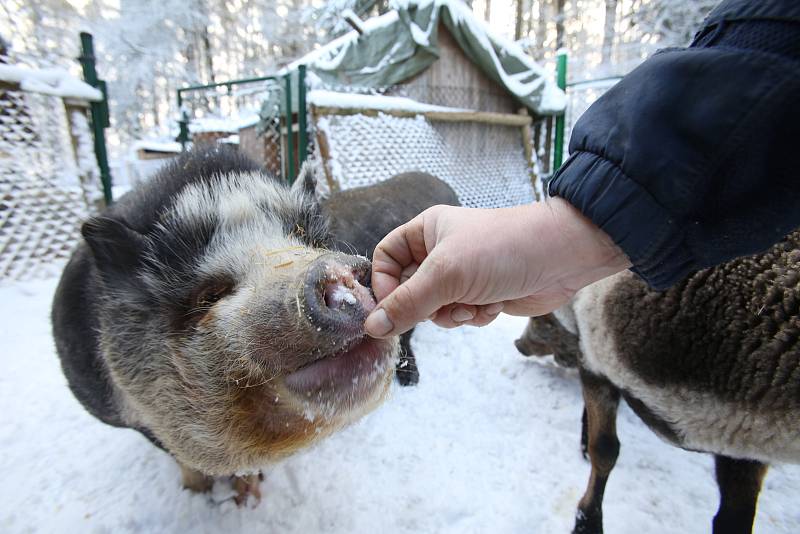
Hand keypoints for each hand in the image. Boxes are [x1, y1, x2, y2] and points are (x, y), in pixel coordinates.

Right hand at [364, 197, 630, 337]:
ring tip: (475, 303)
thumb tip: (372, 327)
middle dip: (427, 305)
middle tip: (444, 304)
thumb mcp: (446, 275)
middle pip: (409, 289)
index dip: (385, 284)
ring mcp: (462, 275)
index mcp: (426, 231)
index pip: (386, 258)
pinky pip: (461, 315)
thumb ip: (407, 303)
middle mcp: (440, 251)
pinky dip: (475, 316)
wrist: (562, 257)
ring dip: (453, 313)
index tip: (392, 308)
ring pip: (435, 308)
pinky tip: (494, 305)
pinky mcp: (482, 294)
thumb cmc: (501, 250)